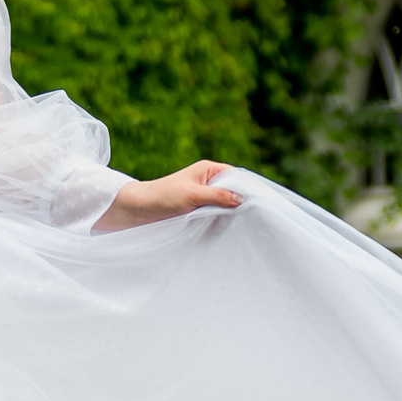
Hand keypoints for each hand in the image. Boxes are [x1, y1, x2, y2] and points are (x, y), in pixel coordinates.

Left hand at [94, 162, 243, 233]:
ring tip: (245, 226)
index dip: (248, 187)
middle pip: (233, 191)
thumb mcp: (193, 195)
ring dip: (231, 214)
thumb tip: (242, 199)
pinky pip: (216, 215)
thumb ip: (218, 196)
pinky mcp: (197, 211)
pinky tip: (229, 231)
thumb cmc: (163, 197)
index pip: (236, 176)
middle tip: (257, 218)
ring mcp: (203, 197)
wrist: (138, 210)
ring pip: (225, 205)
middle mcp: (207, 182)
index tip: (262, 202)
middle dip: (241, 202)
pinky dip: (222, 221)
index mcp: (208, 169)